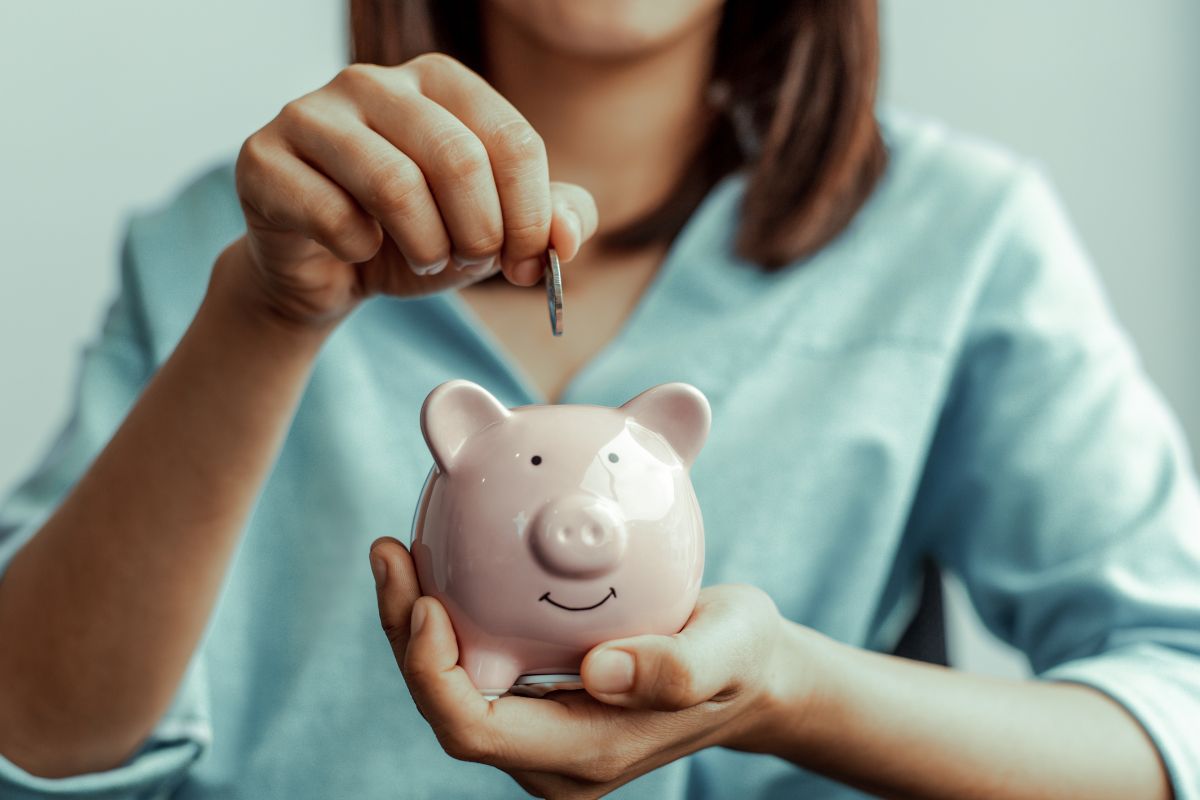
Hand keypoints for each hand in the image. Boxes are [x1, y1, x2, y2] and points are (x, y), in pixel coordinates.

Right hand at [232, 53, 597, 326]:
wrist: (329, 271)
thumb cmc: (417, 237)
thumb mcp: (495, 231)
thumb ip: (549, 222)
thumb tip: (566, 237)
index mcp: (439, 80)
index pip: (514, 141)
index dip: (530, 218)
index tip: (526, 263)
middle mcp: (373, 81)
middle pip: (459, 158)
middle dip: (480, 232)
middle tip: (471, 262)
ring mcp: (311, 113)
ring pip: (395, 184)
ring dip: (426, 245)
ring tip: (425, 259)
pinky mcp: (264, 159)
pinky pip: (333, 216)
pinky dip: (360, 252)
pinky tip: (358, 250)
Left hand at [369, 537, 806, 798]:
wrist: (750, 674)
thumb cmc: (742, 659)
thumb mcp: (732, 650)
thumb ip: (678, 668)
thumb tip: (598, 672)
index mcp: (586, 755)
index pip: (475, 730)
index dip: (432, 674)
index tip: (426, 601)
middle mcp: (551, 756)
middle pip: (448, 709)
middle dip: (404, 637)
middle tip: (391, 552)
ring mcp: (543, 734)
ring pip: (452, 687)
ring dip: (413, 626)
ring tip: (398, 551)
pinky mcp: (543, 705)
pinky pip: (476, 667)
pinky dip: (450, 619)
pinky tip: (443, 563)